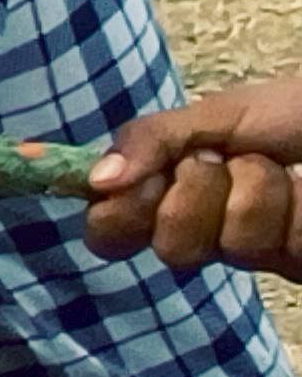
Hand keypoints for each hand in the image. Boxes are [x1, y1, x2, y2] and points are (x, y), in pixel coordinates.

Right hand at [88, 78, 301, 273]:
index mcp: (176, 197)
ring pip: (233, 243)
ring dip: (259, 188)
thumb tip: (95, 179)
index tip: (140, 181)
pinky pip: (285, 244)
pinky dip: (298, 203)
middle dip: (198, 191)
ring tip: (283, 168)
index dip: (119, 214)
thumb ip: (152, 141)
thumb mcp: (217, 114)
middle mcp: (212, 233)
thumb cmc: (295, 112)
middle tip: (222, 161)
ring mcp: (262, 253)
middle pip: (170, 247)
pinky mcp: (301, 264)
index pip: (111, 233)